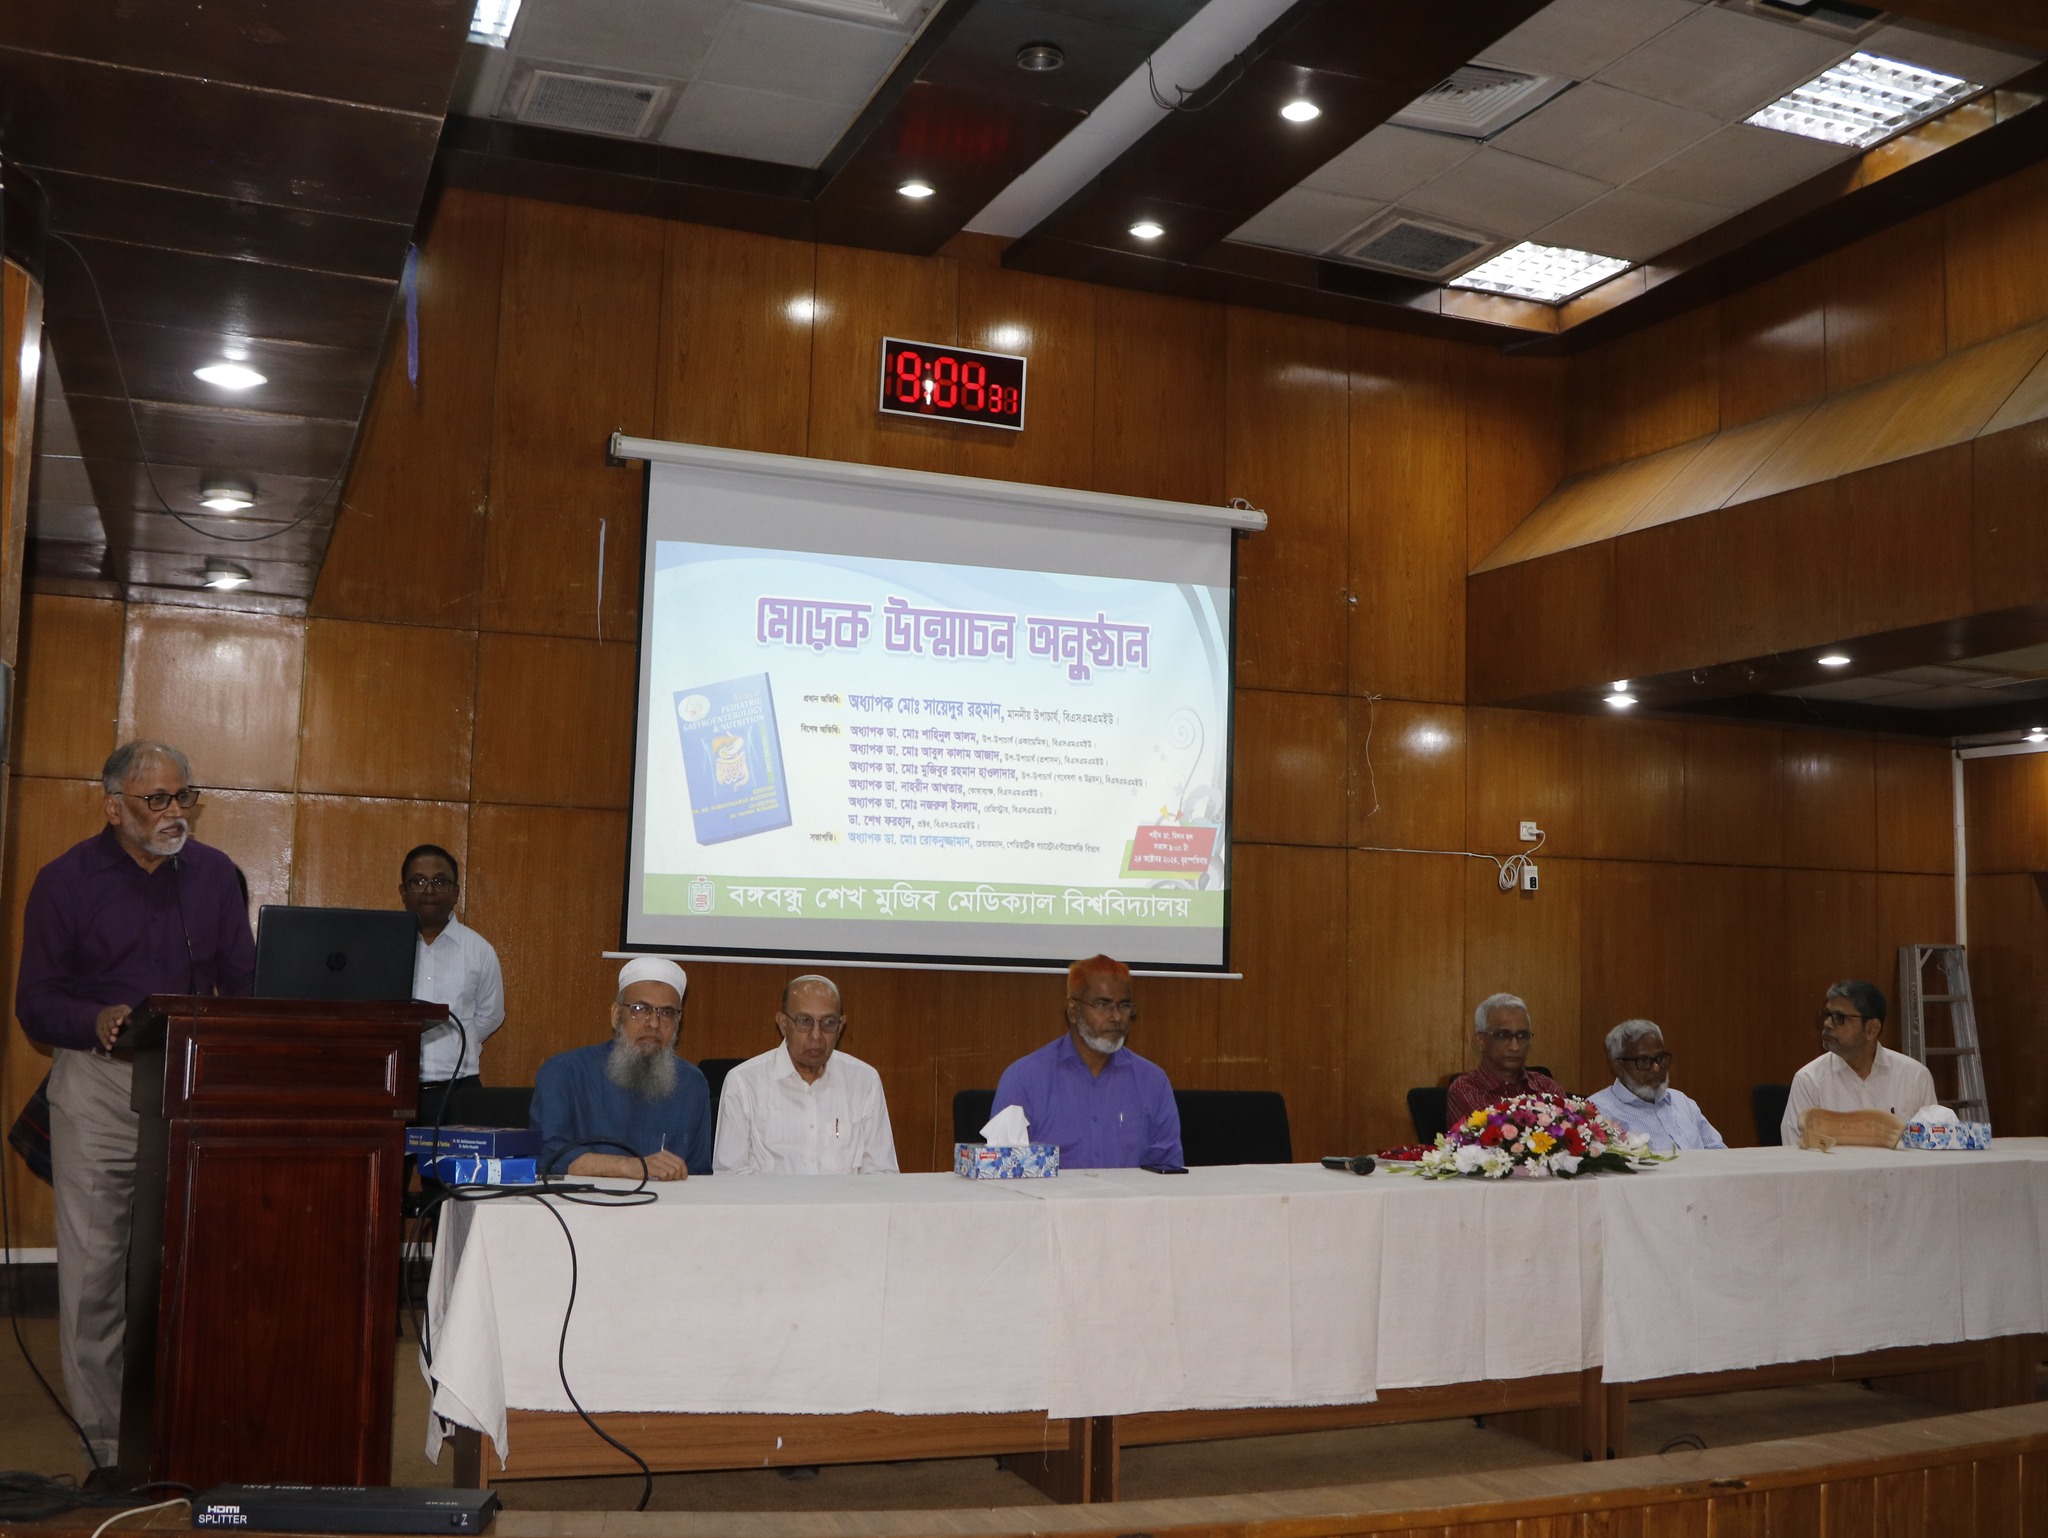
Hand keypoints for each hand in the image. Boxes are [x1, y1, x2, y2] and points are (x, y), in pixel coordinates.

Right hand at [94, 1005, 130, 1051]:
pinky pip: (101, 1037)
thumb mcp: (126, 1011)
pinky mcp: (99, 1031)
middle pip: (109, 1022)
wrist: (108, 1013)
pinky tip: (109, 1047)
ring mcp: (102, 1024)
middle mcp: (107, 1017)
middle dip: (112, 1027)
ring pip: (104, 1030)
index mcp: (116, 1011)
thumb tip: (131, 1021)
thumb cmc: (121, 1014)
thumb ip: (129, 1016)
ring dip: (108, 1036)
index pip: (116, 1014)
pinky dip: (105, 1042)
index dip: (118, 1017)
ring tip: (113, 1040)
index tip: (119, 1022)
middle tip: (115, 1032)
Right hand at [567, 1151, 689, 1180]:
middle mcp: (662, 1156)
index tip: (683, 1179)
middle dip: (677, 1177)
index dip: (684, 1171)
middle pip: (678, 1168)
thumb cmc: (644, 1168)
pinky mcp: (651, 1167)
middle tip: (671, 1181)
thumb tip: (681, 1175)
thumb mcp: (658, 1164)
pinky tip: (658, 1180)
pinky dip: (664, 1179)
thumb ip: (668, 1166)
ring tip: (662, 1180)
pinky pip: (664, 1175)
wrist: (628, 1166)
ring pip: (672, 1172)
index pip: (680, 1162)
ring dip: (669, 1179)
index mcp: (664, 1154)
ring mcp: (656, 1161)